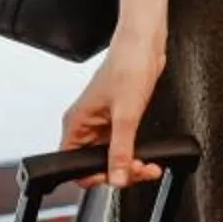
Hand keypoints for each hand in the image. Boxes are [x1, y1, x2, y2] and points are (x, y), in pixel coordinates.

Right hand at [60, 30, 166, 189]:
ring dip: (130, 164)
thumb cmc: (129, 66)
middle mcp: (86, 125)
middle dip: (119, 171)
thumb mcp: (126, 114)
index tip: (115, 177)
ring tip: (148, 164)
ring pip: (111, 157)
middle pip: (95, 164)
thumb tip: (117, 177)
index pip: (74, 165)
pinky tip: (148, 154)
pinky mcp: (118, 119)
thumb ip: (121, 149)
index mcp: (76, 123)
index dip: (94, 176)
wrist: (145, 44)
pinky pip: (122, 145)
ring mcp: (102, 123)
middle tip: (140, 169)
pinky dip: (135, 153)